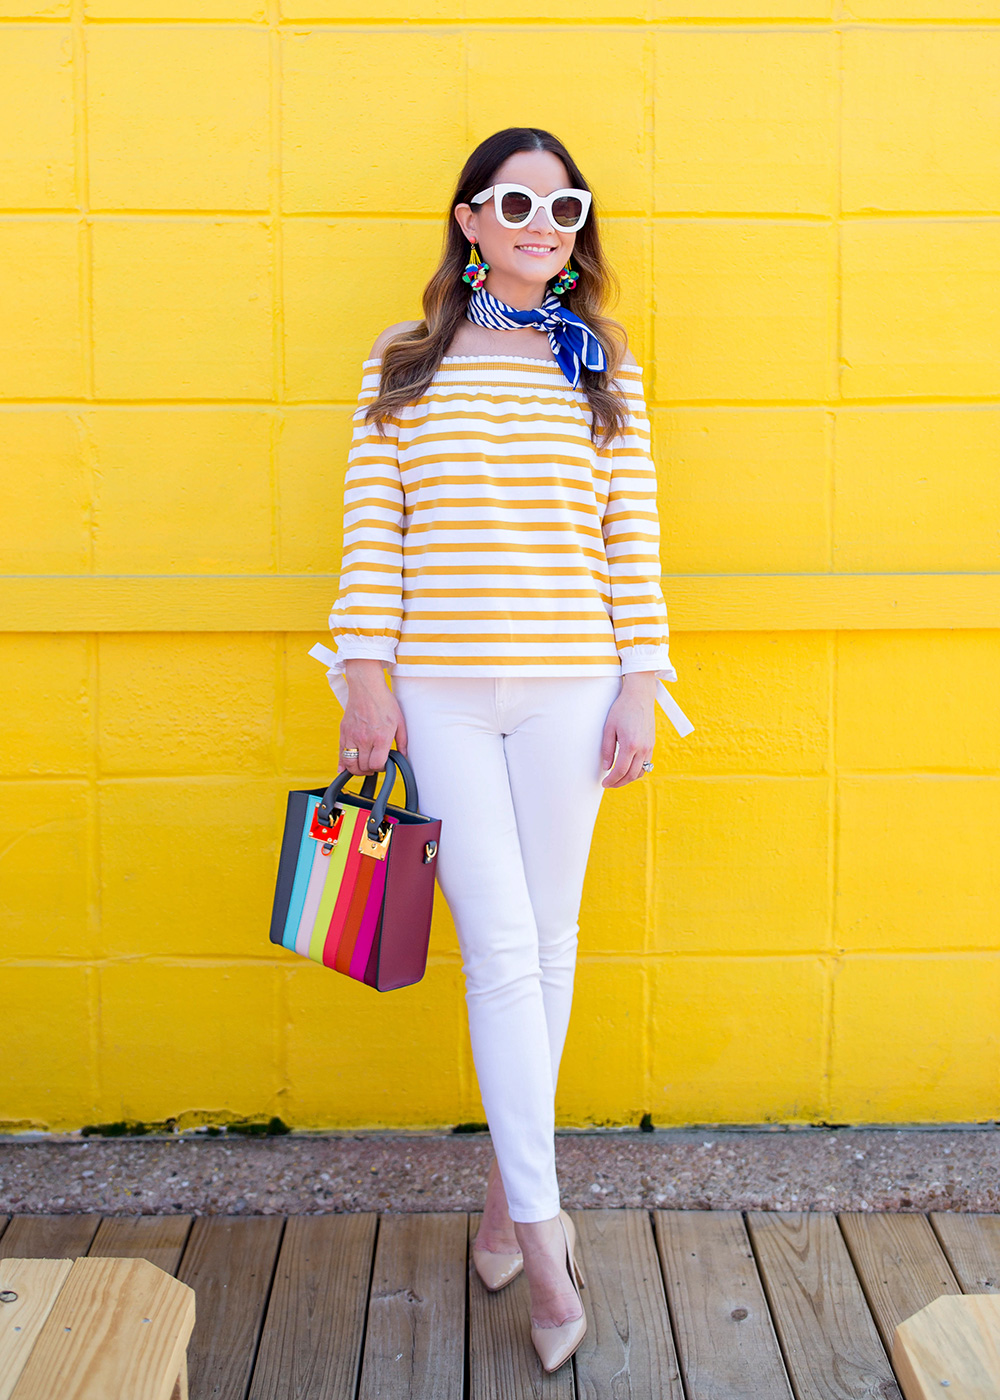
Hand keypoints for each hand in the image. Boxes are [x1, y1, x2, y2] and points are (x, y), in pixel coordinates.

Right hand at [340, 659, 407, 775]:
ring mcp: (352, 736)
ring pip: (350, 763)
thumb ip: (402, 742)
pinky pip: (340, 753)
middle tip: (374, 766)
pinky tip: (344, 768)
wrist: (366, 687)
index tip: (383, 764)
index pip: (377, 764)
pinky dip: (342, 764)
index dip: (381, 768)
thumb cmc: (384, 702)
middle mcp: (365, 739)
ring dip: (356, 770)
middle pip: (363, 767)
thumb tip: (403, 756)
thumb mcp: (400, 721)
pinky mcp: (343, 732)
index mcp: (380, 737)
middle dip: (370, 770)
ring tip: (363, 767)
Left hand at [600, 672, 655, 786]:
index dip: (612, 780)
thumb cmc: (622, 709)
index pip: (621, 770)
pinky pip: (646, 764)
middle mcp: (643, 748)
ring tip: (618, 778)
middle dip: (619, 783)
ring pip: (641, 771)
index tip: (604, 783)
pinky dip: (637, 770)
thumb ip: (607, 749)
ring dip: (629, 778)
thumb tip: (606, 767)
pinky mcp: (652, 744)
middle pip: (632, 775)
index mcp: (630, 744)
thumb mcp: (609, 728)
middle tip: (609, 784)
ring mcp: (649, 747)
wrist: (640, 696)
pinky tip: (628, 769)